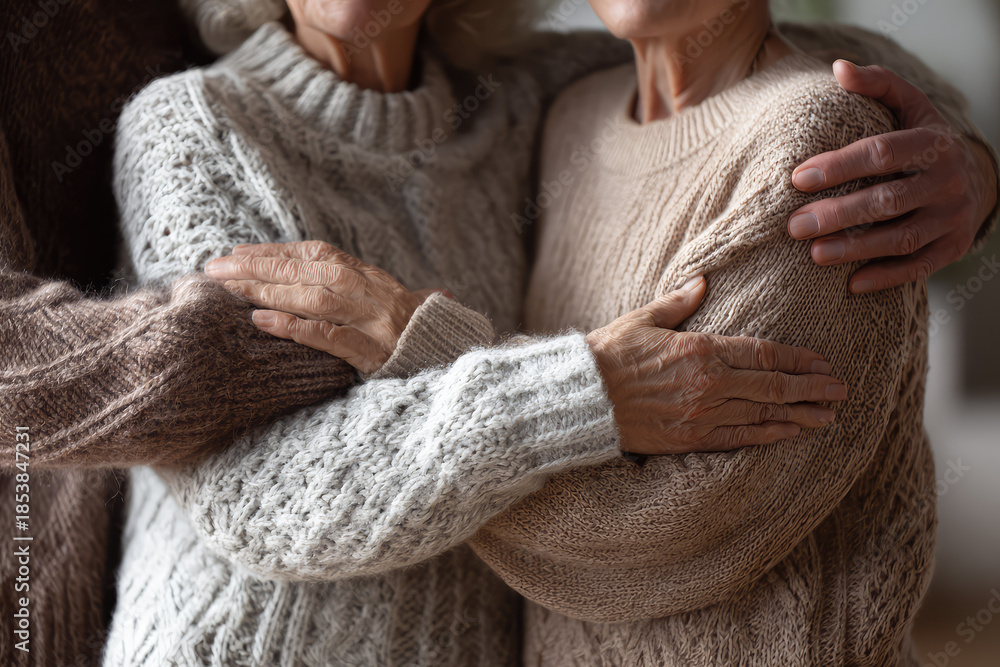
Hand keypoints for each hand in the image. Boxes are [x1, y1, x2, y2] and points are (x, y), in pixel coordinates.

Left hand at [205, 241, 441, 372]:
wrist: (457, 360)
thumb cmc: (423, 333)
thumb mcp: (397, 301)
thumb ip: (366, 287)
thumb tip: (314, 269)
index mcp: (371, 278)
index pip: (315, 255)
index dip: (275, 252)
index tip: (238, 253)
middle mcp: (371, 293)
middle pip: (307, 272)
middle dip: (258, 268)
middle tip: (215, 268)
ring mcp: (373, 322)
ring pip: (313, 298)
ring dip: (268, 291)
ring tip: (229, 289)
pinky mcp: (374, 352)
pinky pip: (329, 337)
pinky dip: (295, 328)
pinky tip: (262, 322)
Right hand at [586, 277, 846, 454]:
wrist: (582, 399)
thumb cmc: (609, 354)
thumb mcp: (643, 319)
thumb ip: (679, 302)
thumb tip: (702, 282)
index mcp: (701, 349)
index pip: (764, 353)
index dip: (799, 359)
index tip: (822, 362)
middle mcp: (710, 384)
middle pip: (774, 385)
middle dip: (812, 388)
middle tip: (841, 390)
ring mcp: (702, 414)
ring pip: (763, 414)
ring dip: (799, 415)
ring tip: (828, 416)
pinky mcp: (691, 439)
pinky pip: (739, 438)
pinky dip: (768, 436)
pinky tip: (789, 434)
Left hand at [787, 60, 998, 293]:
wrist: (975, 179)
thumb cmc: (922, 141)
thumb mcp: (909, 106)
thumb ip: (877, 84)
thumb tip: (838, 68)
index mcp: (933, 143)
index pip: (881, 153)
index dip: (838, 166)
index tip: (796, 179)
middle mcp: (947, 181)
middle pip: (887, 200)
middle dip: (837, 214)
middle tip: (794, 226)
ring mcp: (952, 217)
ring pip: (901, 238)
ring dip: (856, 248)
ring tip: (814, 255)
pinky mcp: (952, 247)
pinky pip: (918, 267)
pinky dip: (885, 277)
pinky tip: (850, 284)